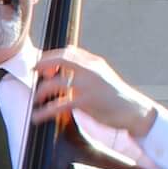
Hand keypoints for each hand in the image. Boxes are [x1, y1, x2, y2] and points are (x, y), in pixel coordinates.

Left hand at [35, 47, 158, 136]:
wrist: (134, 111)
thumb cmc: (116, 97)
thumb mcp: (102, 77)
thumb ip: (86, 72)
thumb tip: (67, 73)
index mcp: (94, 63)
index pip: (68, 51)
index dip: (52, 56)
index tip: (43, 64)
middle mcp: (90, 70)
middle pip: (60, 59)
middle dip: (43, 64)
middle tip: (33, 73)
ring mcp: (88, 85)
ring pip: (55, 83)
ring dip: (41, 91)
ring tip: (36, 99)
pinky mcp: (86, 101)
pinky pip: (59, 104)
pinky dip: (45, 112)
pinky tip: (38, 117)